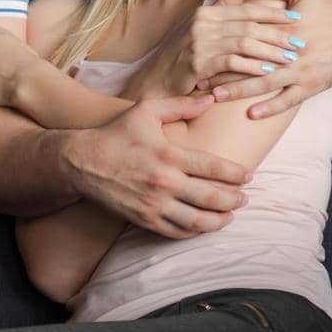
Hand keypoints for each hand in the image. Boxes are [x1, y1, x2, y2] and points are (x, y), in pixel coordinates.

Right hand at [62, 94, 252, 238]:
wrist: (82, 163)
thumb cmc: (117, 134)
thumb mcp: (146, 110)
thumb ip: (181, 105)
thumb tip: (210, 99)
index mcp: (169, 154)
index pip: (214, 168)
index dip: (236, 174)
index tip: (249, 176)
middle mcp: (165, 182)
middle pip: (212, 197)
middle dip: (235, 199)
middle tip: (245, 198)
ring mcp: (154, 204)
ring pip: (198, 221)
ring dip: (220, 220)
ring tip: (231, 215)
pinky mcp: (144, 220)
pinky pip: (177, 232)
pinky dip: (196, 232)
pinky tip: (205, 225)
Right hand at [124, 0, 306, 100]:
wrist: (160, 82)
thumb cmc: (189, 57)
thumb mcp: (206, 31)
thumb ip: (227, 13)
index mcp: (207, 12)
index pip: (247, 8)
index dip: (273, 11)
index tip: (296, 16)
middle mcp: (202, 22)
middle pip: (249, 24)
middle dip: (277, 33)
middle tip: (299, 41)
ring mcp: (199, 42)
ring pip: (244, 42)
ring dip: (270, 51)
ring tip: (289, 58)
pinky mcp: (198, 63)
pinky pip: (232, 62)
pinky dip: (253, 66)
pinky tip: (268, 72)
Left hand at [200, 0, 331, 119]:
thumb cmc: (326, 8)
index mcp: (287, 27)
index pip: (250, 36)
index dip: (225, 43)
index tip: (202, 49)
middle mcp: (293, 52)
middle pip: (253, 63)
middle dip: (224, 72)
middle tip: (198, 79)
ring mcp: (302, 71)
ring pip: (266, 84)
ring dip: (240, 91)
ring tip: (216, 97)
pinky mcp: (311, 86)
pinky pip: (288, 101)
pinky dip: (270, 108)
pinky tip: (250, 114)